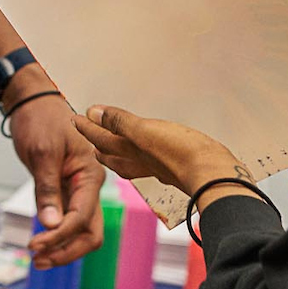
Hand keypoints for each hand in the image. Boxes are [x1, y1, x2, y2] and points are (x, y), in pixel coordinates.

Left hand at [8, 97, 104, 269]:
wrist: (33, 102)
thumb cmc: (41, 119)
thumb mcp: (42, 153)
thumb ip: (47, 190)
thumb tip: (51, 224)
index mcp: (91, 174)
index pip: (82, 217)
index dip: (60, 235)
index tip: (35, 245)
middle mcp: (89, 186)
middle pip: (90, 232)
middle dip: (67, 250)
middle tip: (39, 259)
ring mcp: (78, 191)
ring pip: (81, 231)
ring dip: (62, 247)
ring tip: (37, 259)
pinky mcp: (65, 191)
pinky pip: (68, 221)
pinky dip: (56, 235)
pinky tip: (40, 244)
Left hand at [72, 105, 244, 195]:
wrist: (212, 174)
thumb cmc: (180, 153)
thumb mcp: (145, 131)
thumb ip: (119, 123)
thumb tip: (94, 113)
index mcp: (129, 152)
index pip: (100, 139)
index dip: (87, 128)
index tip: (75, 119)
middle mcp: (139, 162)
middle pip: (110, 154)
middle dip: (97, 143)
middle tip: (87, 133)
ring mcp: (155, 166)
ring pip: (126, 159)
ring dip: (115, 149)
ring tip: (109, 143)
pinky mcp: (171, 167)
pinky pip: (145, 160)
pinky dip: (137, 153)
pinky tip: (145, 152)